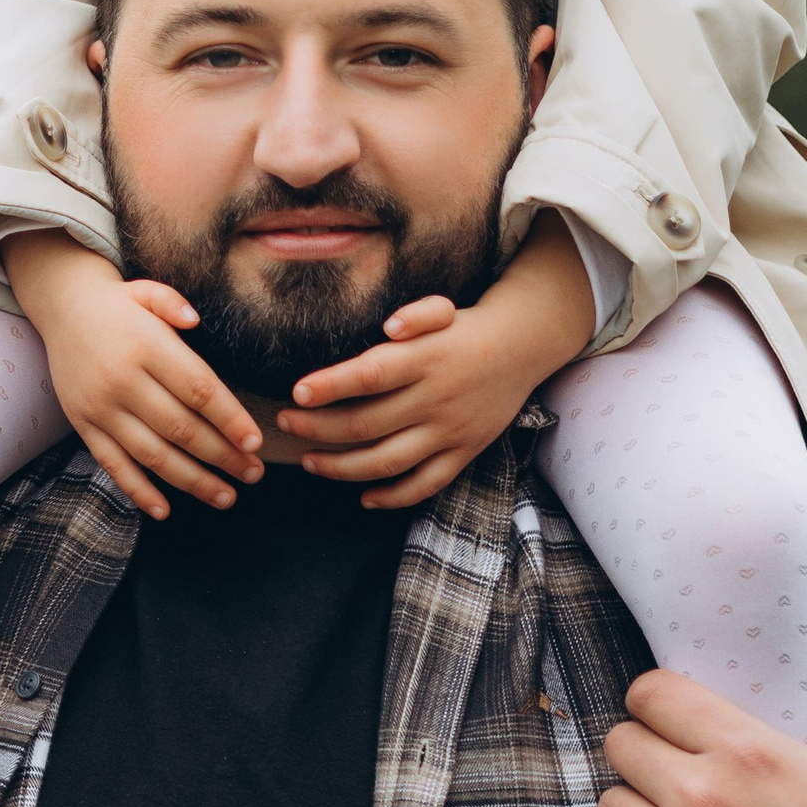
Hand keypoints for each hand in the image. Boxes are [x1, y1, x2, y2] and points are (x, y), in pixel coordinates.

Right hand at [4, 229, 261, 519]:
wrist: (61, 310)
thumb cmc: (119, 305)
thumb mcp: (146, 291)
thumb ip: (173, 304)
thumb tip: (196, 322)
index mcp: (145, 345)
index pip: (197, 390)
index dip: (229, 419)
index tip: (255, 442)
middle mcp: (121, 380)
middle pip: (181, 428)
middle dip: (222, 456)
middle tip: (254, 473)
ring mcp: (99, 407)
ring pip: (151, 454)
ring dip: (192, 480)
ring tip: (226, 496)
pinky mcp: (83, 424)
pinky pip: (112, 464)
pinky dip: (138, 490)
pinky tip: (164, 510)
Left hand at [280, 218, 595, 509]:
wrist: (521, 349)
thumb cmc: (464, 330)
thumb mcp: (442, 309)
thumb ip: (417, 314)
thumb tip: (390, 328)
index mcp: (426, 360)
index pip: (371, 375)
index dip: (332, 386)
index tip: (297, 393)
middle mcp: (436, 399)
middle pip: (367, 423)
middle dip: (318, 428)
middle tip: (284, 423)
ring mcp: (450, 431)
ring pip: (388, 461)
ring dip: (342, 467)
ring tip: (309, 462)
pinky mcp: (463, 452)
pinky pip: (426, 484)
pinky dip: (393, 496)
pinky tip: (364, 496)